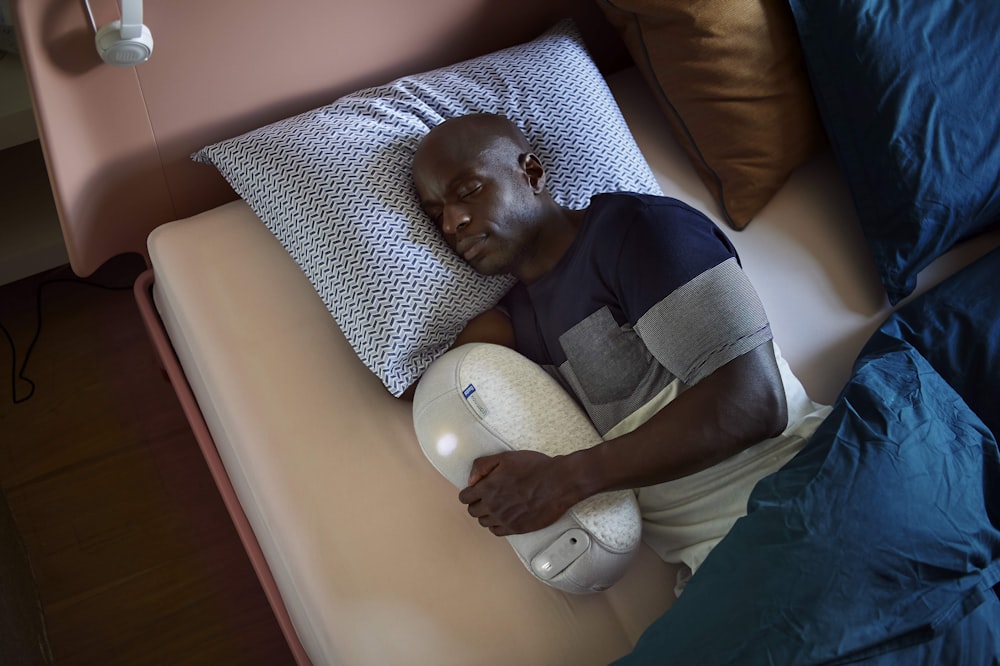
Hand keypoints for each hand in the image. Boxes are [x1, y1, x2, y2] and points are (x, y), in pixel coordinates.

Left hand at [458, 450, 575, 535]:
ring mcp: (505, 519)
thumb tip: (470, 480)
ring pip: (484, 523)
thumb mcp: (505, 457)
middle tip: (487, 496)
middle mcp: (493, 507)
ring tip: (497, 505)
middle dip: (477, 503)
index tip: (476, 490)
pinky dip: (497, 525)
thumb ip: (482, 466)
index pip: (465, 498)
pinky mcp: (517, 528)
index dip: (469, 492)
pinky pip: (497, 532)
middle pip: (473, 511)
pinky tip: (504, 516)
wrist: (558, 482)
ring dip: (487, 514)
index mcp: (487, 489)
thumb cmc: (535, 468)